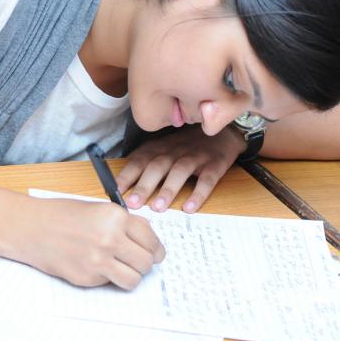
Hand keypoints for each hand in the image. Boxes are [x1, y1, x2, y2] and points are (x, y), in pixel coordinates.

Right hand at [2, 197, 164, 289]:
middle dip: (145, 263)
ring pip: (133, 279)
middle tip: (137, 261)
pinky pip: (110, 283)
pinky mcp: (87, 278)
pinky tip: (94, 265)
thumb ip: (124, 223)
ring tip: (122, 267)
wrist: (31, 228)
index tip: (155, 252)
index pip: (151, 239)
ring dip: (131, 275)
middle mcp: (110, 239)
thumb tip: (148, 238)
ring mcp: (98, 261)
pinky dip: (107, 277)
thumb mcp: (99, 209)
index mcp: (116, 217)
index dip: (156, 248)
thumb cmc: (63, 215)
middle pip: (146, 262)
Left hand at [117, 124, 245, 213]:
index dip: (127, 175)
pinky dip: (199, 193)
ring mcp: (196, 156)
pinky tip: (190, 207)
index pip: (139, 160)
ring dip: (168, 189)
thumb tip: (120, 188)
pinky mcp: (215, 164)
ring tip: (158, 208)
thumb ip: (145, 165)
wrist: (224, 133)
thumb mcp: (164, 150)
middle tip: (133, 203)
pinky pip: (207, 179)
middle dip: (144, 185)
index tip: (115, 192)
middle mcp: (176, 151)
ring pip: (180, 171)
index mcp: (160, 148)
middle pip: (157, 166)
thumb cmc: (187, 147)